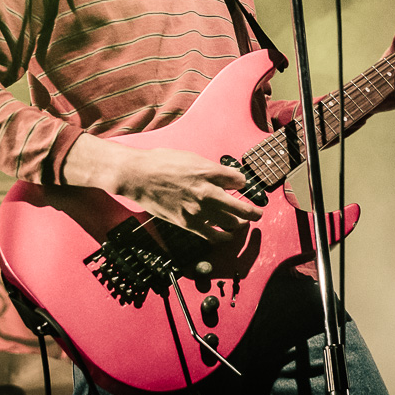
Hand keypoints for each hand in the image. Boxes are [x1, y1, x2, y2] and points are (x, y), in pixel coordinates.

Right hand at [64, 133, 260, 242]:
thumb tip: (231, 177)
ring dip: (240, 224)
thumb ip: (214, 169)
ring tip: (242, 223)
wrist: (137, 176)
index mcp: (209, 173)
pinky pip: (212, 236)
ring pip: (230, 223)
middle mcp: (207, 192)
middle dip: (253, 212)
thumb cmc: (162, 163)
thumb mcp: (192, 158)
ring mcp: (198, 210)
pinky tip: (226, 235)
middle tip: (257, 213)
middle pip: (242, 208)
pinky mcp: (187, 223)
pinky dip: (223, 236)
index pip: (240, 181)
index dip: (243, 184)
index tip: (243, 186)